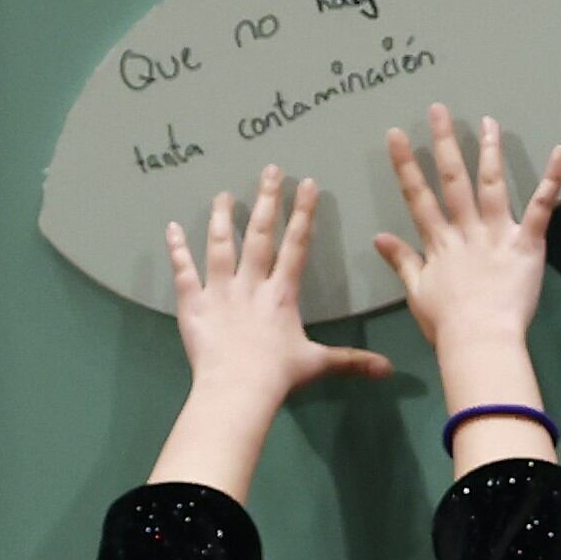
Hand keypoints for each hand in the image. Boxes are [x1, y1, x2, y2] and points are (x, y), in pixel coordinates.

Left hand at [168, 166, 392, 405]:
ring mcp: (220, 291)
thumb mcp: (317, 364)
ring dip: (222, 217)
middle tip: (270, 169)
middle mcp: (252, 284)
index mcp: (283, 294)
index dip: (303, 213)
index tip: (307, 183)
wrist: (237, 389)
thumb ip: (351, 360)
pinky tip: (171, 228)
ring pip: (221, 245)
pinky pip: (184, 272)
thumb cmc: (277, 376)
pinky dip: (177, 250)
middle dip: (268, 200)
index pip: (296, 245)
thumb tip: (389, 370)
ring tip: (223, 194)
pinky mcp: (194, 304)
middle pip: (260, 235)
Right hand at [374, 105, 560, 365]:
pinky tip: (560, 151)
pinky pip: (541, 208)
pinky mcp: (527, 244)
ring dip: (489, 151)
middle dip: (444, 143)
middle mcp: (466, 230)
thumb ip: (402, 261)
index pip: (418, 197)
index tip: (396, 134)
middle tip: (438, 109)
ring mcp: (497, 234)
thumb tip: (378, 237)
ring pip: (491, 185)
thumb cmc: (448, 325)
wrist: (479, 342)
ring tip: (489, 121)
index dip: (406, 165)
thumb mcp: (417, 292)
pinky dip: (552, 180)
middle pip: (452, 180)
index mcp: (439, 242)